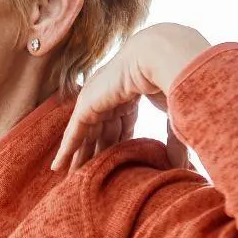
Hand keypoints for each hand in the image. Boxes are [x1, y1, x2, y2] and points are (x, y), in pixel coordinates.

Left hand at [52, 23, 210, 173]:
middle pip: (100, 132)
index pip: (121, 126)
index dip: (117, 147)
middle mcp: (111, 96)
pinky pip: (74, 132)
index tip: (115, 166)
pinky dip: (66, 149)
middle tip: (86, 178)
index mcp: (131, 95)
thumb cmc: (173, 81)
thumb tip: (179, 167)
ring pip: (85, 134)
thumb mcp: (174, 117)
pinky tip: (57, 167)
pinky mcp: (86, 104)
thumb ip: (174, 143)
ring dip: (78, 156)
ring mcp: (97, 99)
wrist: (159, 57)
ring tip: (71, 179)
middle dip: (94, 154)